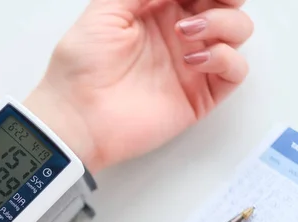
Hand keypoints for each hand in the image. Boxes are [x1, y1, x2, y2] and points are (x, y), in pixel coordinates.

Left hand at [25, 0, 253, 171]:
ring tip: (185, 32)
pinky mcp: (198, 95)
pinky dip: (226, 58)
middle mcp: (177, 35)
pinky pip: (235, 70)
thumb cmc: (79, 68)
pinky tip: (193, 61)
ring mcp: (190, 65)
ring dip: (223, 21)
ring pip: (237, 30)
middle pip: (225, 4)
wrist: (76, 117)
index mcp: (154, 11)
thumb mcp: (104, 12)